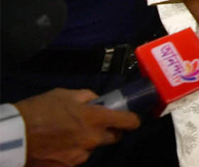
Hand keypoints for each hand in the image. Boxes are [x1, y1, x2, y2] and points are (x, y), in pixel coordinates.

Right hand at [17, 88, 140, 166]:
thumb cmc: (38, 111)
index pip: (128, 122)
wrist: (12, 137)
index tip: (131, 119)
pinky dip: (71, 153)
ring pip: (92, 149)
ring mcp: (80, 156)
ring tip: (67, 136)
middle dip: (108, 132)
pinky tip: (57, 146)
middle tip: (94, 126)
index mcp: (95, 118)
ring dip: (86, 143)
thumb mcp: (63, 95)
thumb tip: (97, 100)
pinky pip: (76, 159)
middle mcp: (92, 139)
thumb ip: (86, 97)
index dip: (132, 120)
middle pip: (113, 138)